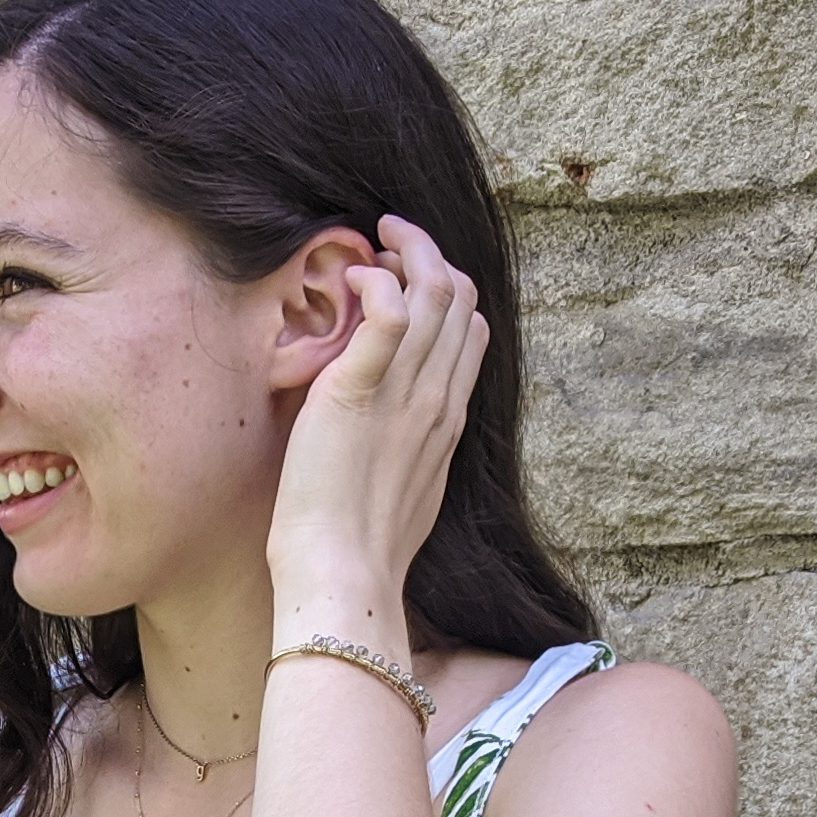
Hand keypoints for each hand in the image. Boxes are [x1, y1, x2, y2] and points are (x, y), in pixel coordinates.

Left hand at [267, 214, 489, 623]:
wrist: (344, 573)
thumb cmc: (362, 548)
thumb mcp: (408, 490)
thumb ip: (410, 447)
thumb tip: (392, 430)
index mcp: (448, 419)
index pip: (471, 331)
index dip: (445, 294)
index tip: (405, 284)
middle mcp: (437, 398)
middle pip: (459, 299)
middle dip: (427, 255)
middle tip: (388, 243)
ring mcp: (405, 393)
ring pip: (433, 291)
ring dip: (406, 252)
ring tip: (372, 243)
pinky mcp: (360, 391)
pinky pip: (388, 313)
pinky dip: (375, 281)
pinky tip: (350, 281)